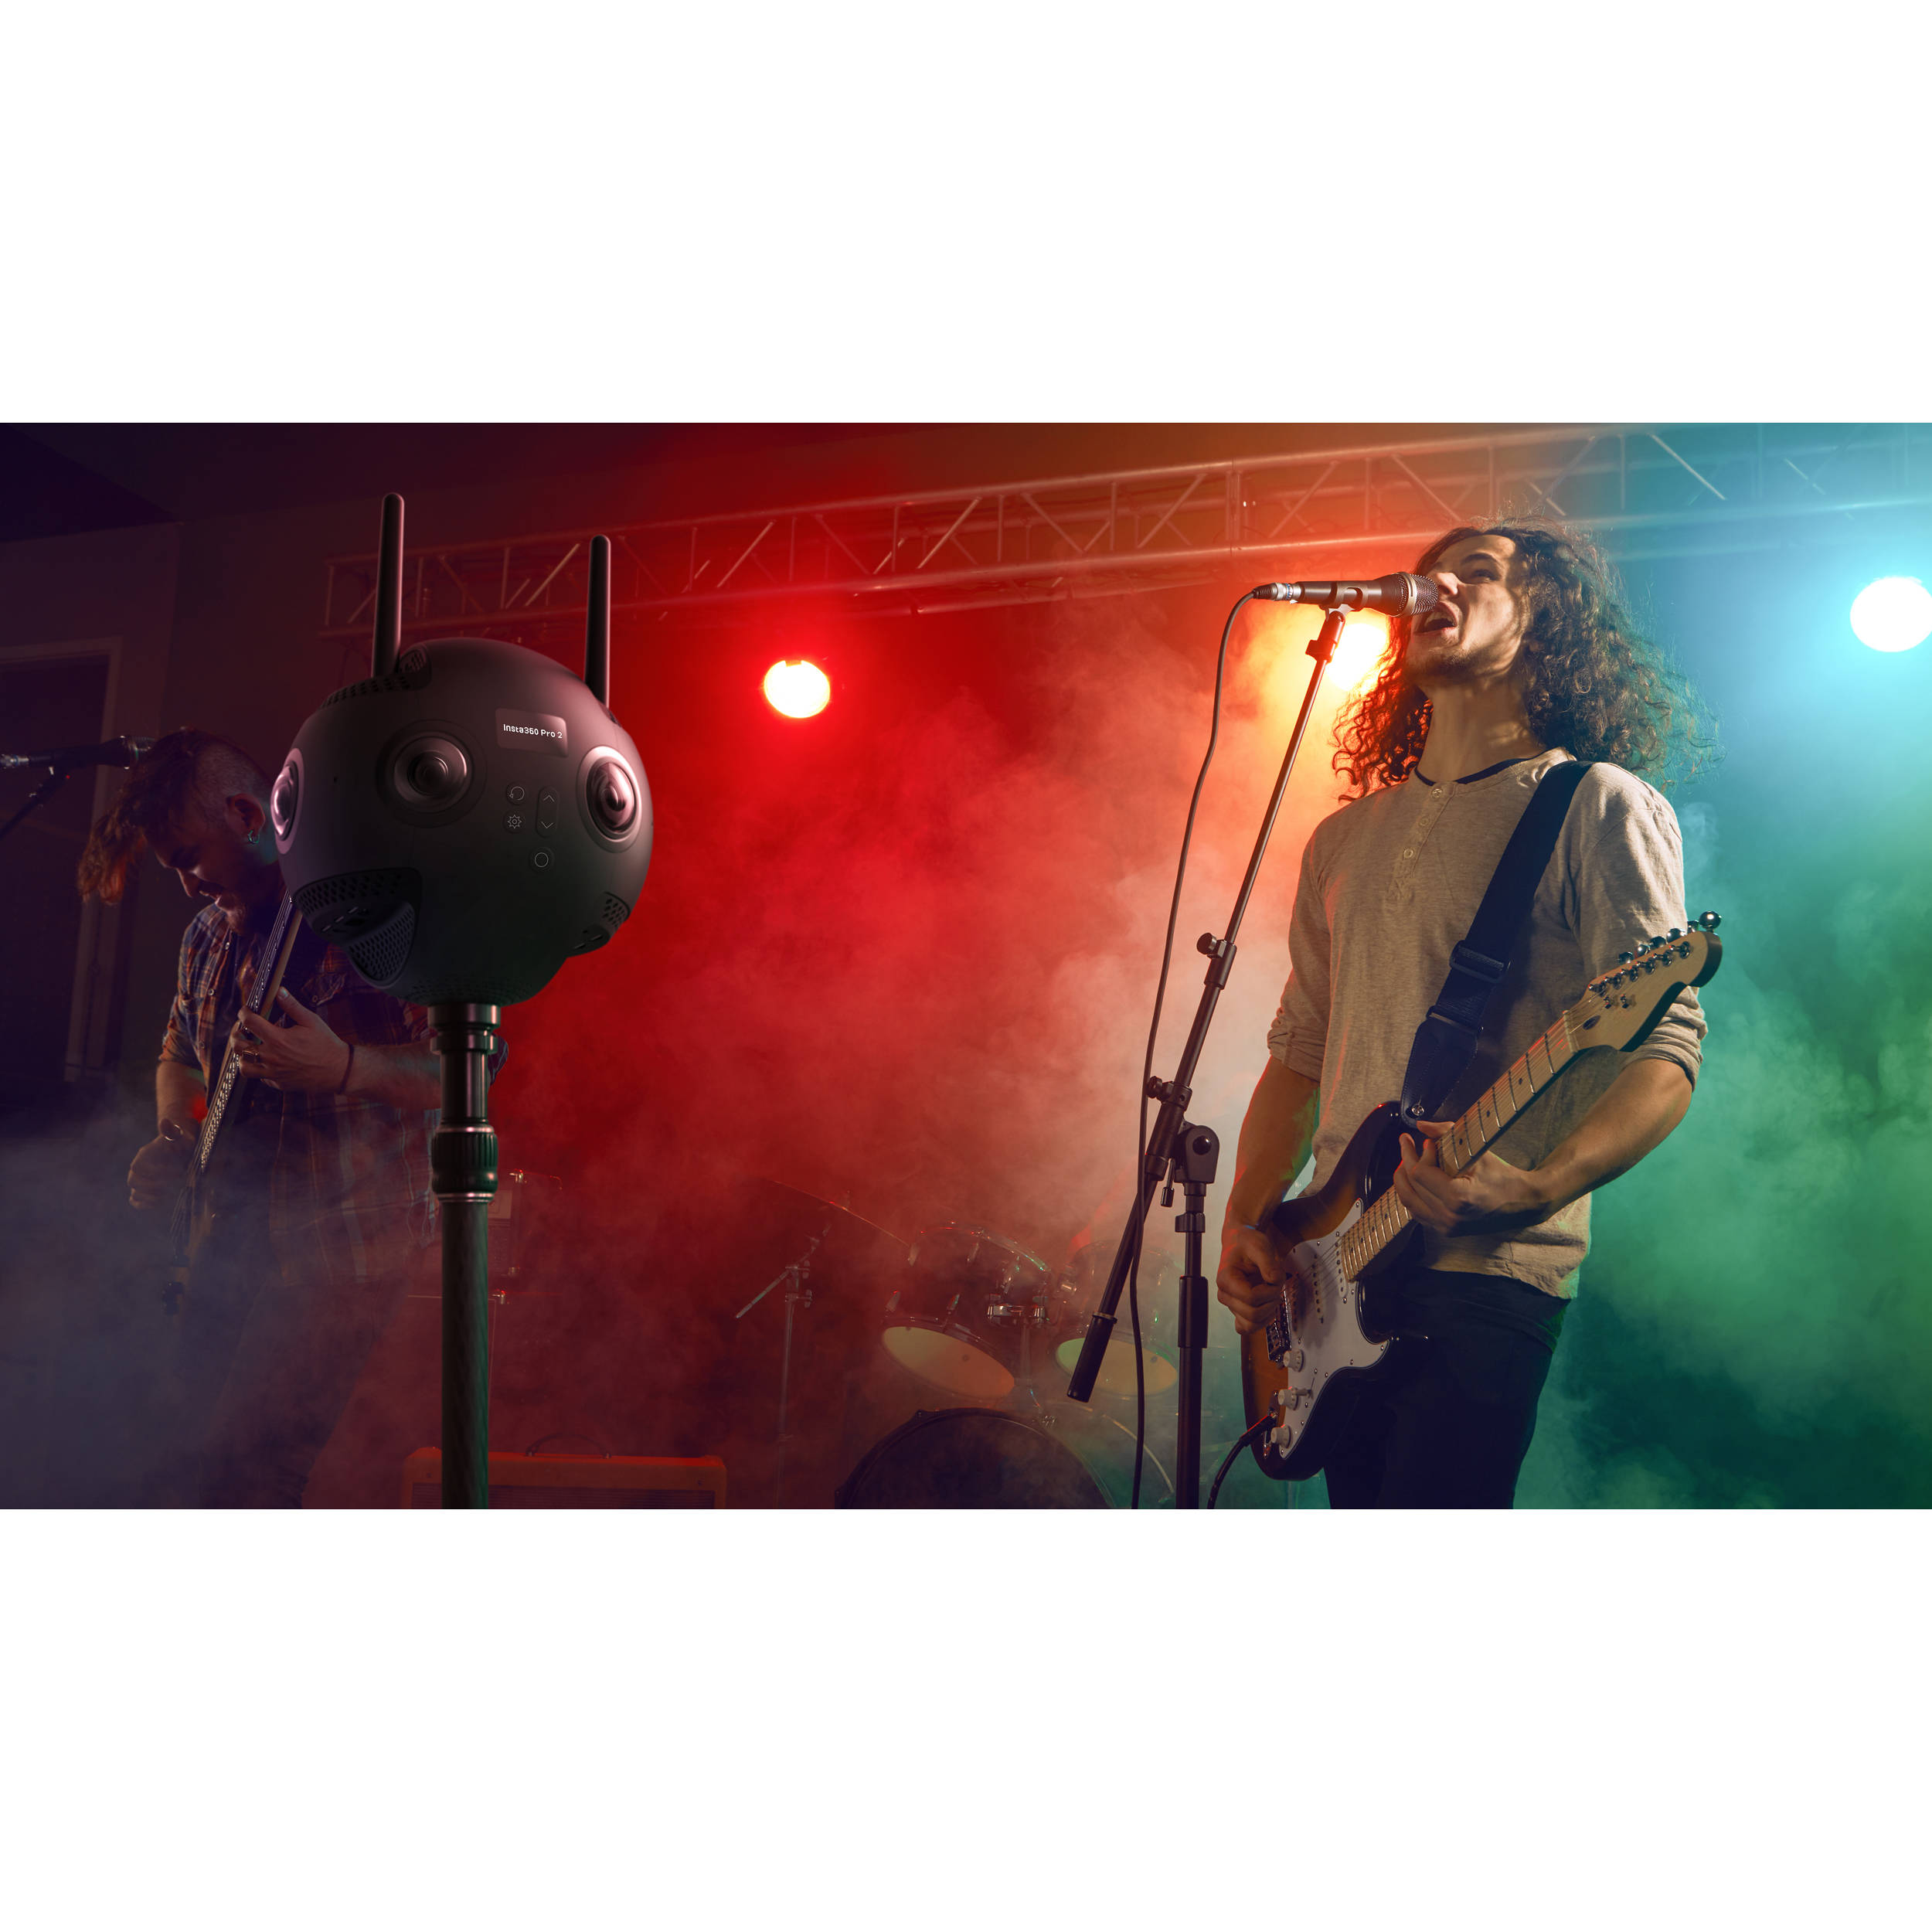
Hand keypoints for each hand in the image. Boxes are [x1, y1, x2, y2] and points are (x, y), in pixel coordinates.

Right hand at [129, 1119, 194, 1208]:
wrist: (180, 1151)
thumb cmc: (179, 1143)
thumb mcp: (178, 1136)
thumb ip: (171, 1131)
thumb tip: (165, 1120)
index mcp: (143, 1156)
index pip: (138, 1167)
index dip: (154, 1171)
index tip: (177, 1171)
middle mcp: (138, 1170)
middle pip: (134, 1182)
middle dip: (154, 1185)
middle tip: (176, 1183)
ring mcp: (140, 1181)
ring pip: (135, 1193)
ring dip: (152, 1197)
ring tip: (171, 1194)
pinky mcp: (144, 1191)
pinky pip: (136, 1202)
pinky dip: (145, 1205)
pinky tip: (161, 1202)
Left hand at [231, 987, 350, 1093]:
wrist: (339, 1070)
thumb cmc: (326, 1044)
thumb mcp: (311, 1021)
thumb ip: (292, 1006)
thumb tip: (279, 991)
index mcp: (278, 1039)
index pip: (249, 1022)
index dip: (243, 1013)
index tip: (246, 1011)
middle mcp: (272, 1057)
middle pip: (239, 1046)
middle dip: (236, 1034)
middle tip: (242, 1030)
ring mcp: (273, 1073)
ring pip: (243, 1066)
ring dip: (243, 1056)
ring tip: (249, 1049)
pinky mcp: (278, 1083)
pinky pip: (259, 1077)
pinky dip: (259, 1068)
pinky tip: (267, 1061)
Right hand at [1216, 1221, 1288, 1335]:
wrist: (1240, 1244)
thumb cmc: (1246, 1244)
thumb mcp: (1259, 1245)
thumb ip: (1268, 1262)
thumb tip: (1274, 1279)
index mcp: (1226, 1279)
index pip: (1251, 1298)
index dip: (1269, 1291)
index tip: (1274, 1279)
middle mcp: (1225, 1294)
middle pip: (1253, 1314)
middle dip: (1271, 1300)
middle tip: (1274, 1285)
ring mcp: (1231, 1305)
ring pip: (1251, 1325)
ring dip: (1268, 1312)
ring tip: (1270, 1294)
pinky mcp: (1238, 1310)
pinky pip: (1247, 1328)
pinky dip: (1261, 1322)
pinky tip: (1267, 1307)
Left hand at [1391, 1118, 1551, 1237]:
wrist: (1522, 1204)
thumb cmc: (1502, 1176)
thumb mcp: (1477, 1151)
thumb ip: (1446, 1134)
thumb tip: (1421, 1125)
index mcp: (1458, 1198)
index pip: (1420, 1173)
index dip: (1419, 1154)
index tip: (1426, 1142)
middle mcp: (1449, 1217)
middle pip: (1412, 1186)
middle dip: (1406, 1161)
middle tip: (1407, 1144)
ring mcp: (1447, 1227)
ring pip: (1409, 1202)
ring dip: (1403, 1179)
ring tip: (1406, 1159)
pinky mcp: (1446, 1231)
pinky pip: (1418, 1212)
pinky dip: (1412, 1194)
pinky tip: (1413, 1180)